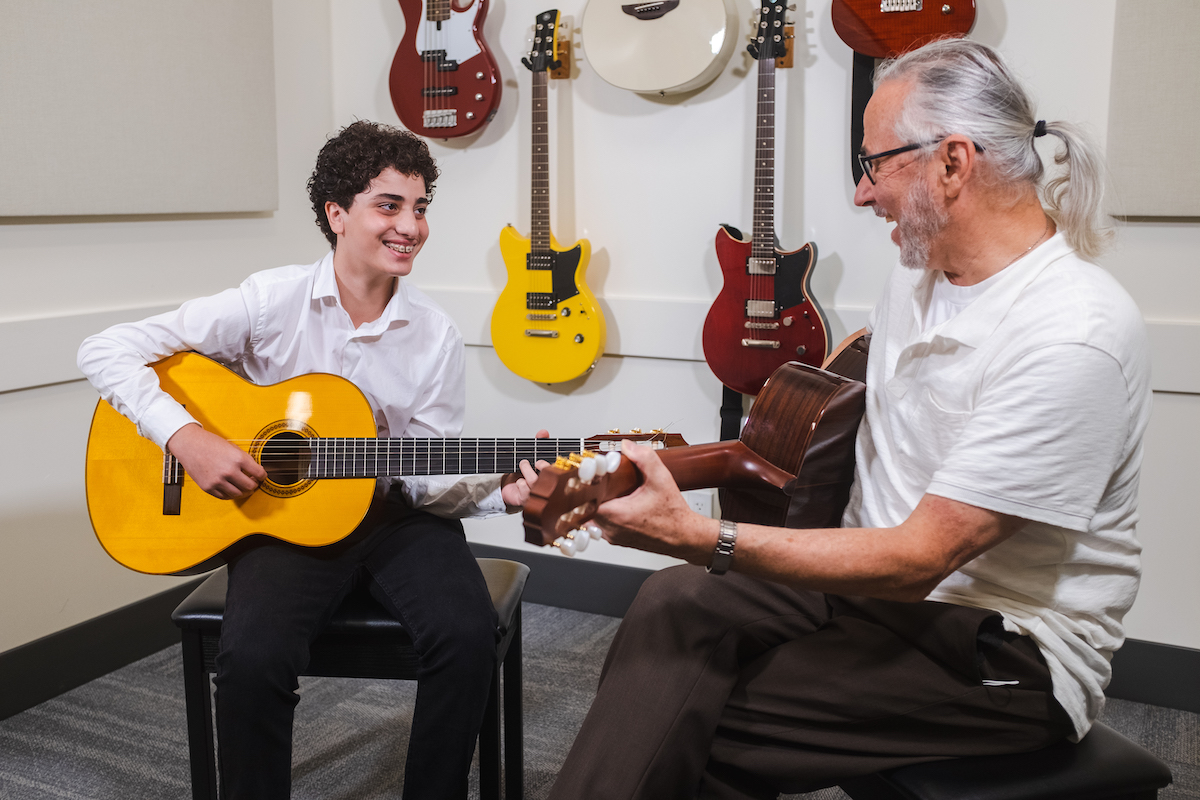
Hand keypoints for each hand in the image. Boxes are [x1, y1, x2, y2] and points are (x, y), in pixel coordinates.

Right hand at [166, 423, 266, 499]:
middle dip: (255, 485)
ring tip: (243, 486)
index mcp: (238, 458)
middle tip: (254, 482)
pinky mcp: (208, 487)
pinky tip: (232, 488)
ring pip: (238, 494)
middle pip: (250, 486)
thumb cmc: (210, 443)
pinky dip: (230, 494)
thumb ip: (245, 459)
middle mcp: (229, 471)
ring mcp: (218, 481)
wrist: (189, 444)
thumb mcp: (233, 447)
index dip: (263, 476)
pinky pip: (224, 496)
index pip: (259, 473)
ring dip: (244, 492)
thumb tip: (256, 470)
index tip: (262, 476)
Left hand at [501, 429, 549, 509]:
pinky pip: (523, 487)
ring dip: (526, 470)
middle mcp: (546, 486)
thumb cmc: (526, 473)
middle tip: (530, 461)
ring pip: (533, 480)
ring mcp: (537, 494)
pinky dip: (519, 482)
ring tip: (523, 466)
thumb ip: (539, 443)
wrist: (512, 489)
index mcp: (551, 476)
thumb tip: (543, 432)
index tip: (540, 462)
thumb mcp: (533, 456)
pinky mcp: (526, 499)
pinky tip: (520, 482)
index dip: (549, 466)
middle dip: (539, 466)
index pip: (556, 471)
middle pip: (546, 476)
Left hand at [592, 441, 715, 562]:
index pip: (586, 497)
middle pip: (585, 506)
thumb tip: (627, 446)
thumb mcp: (661, 480)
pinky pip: (600, 525)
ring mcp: (612, 536)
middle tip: (599, 479)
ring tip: (608, 490)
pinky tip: (616, 502)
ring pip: (590, 517)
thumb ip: (644, 458)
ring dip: (596, 502)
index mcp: (616, 515)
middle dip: (591, 490)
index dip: (586, 482)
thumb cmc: (674, 515)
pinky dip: (604, 512)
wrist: (684, 536)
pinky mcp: (617, 539)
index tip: (592, 473)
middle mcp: (610, 528)